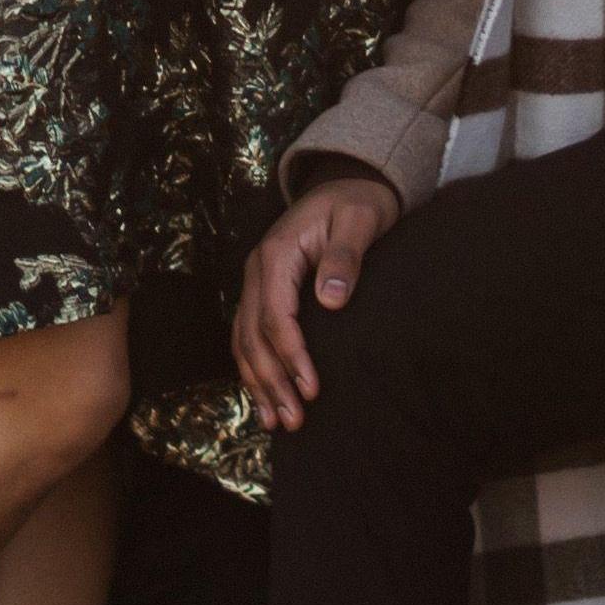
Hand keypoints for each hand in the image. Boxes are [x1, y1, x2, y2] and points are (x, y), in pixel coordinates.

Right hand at [237, 174, 400, 430]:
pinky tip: (265, 399)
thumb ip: (346, 257)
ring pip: (245, 341)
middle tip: (295, 420)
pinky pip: (248, 336)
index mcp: (276, 254)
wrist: (348, 183)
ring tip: (278, 421)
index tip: (312, 389)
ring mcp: (256, 282)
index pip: (276, 317)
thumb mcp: (359, 220)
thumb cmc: (358, 202)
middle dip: (272, 381)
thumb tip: (331, 300)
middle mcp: (257, 270)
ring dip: (259, 384)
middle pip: (254, 336)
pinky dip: (253, 370)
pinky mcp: (263, 292)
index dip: (292, 356)